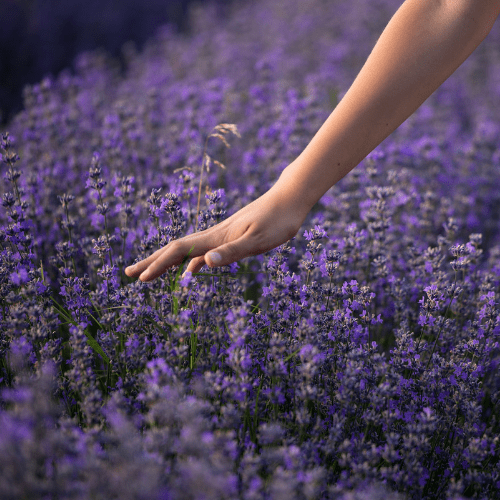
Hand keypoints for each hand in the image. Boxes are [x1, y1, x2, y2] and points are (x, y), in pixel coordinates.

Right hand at [124, 173, 309, 282]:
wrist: (290, 198)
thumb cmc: (279, 220)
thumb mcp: (258, 240)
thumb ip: (232, 252)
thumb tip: (203, 264)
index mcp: (217, 237)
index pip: (179, 251)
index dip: (158, 264)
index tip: (140, 279)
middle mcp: (214, 235)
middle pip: (175, 249)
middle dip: (152, 263)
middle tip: (129, 274)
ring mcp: (221, 235)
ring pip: (187, 251)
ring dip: (166, 263)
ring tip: (151, 273)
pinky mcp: (231, 237)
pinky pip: (203, 253)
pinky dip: (190, 263)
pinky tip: (190, 271)